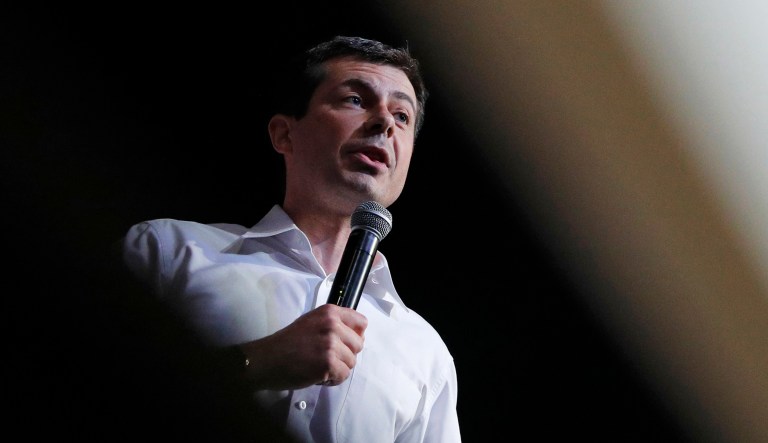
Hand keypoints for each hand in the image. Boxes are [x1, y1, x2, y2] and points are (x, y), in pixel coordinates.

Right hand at [238, 304, 366, 389]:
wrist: (267, 359)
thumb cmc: (287, 342)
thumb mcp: (311, 321)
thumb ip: (334, 323)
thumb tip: (357, 334)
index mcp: (329, 312)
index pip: (361, 322)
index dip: (354, 335)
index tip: (343, 343)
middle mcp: (332, 325)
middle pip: (358, 345)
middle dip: (346, 354)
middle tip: (326, 358)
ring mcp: (330, 345)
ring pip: (352, 362)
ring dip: (338, 368)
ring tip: (319, 366)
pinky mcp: (328, 364)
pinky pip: (343, 375)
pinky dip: (333, 380)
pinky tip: (319, 375)